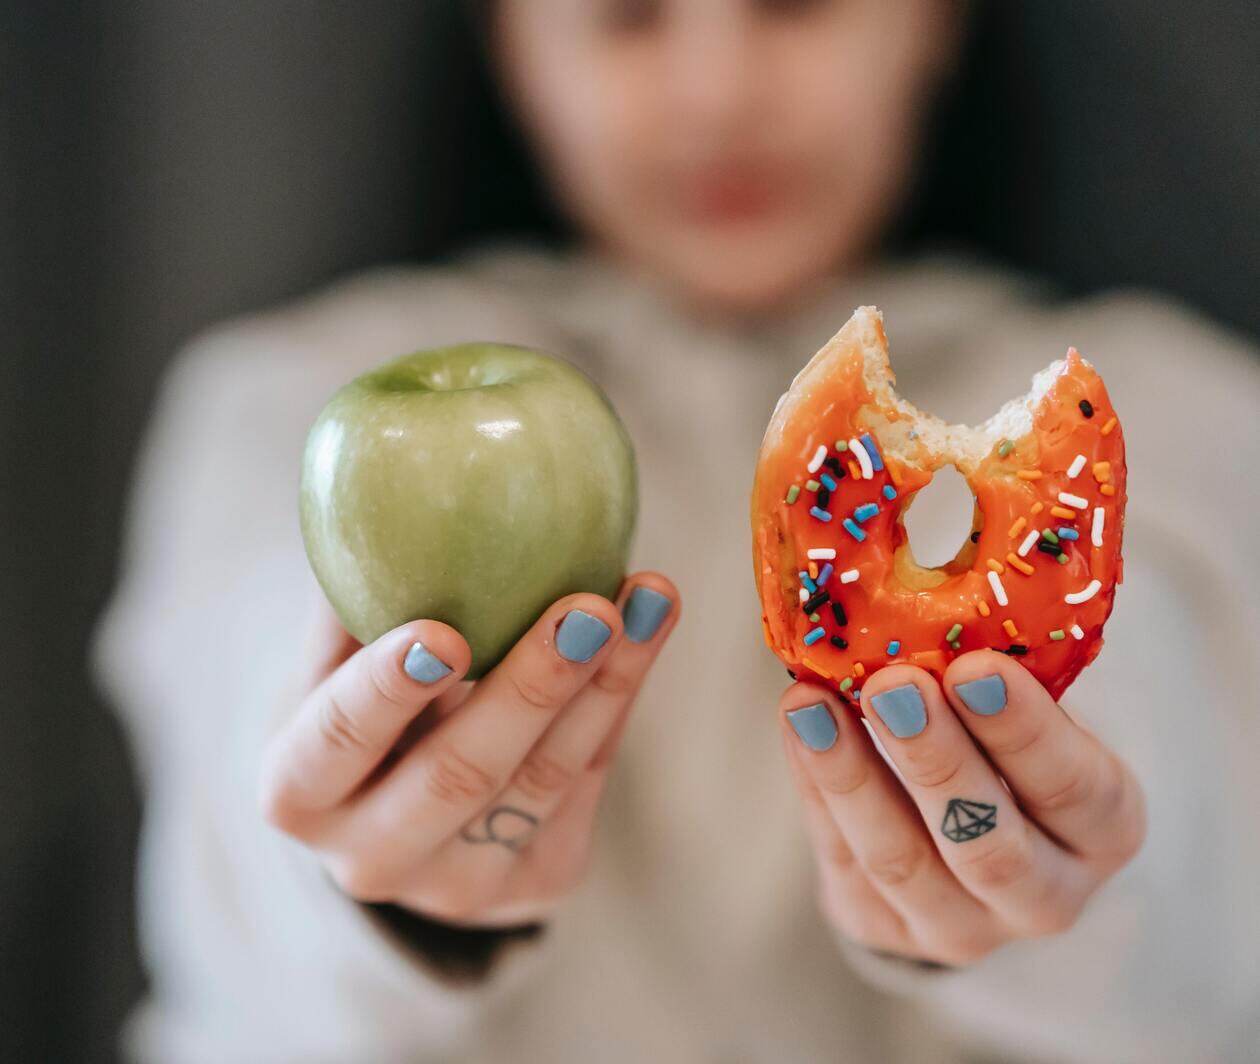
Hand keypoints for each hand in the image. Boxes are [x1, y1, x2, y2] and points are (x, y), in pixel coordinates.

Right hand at [260, 574, 677, 926]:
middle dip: (530, 688)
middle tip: (587, 607)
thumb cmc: (361, 708)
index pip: (336, 743)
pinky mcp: (537, 884)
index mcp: (299, 792)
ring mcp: (458, 887)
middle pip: (458, 774)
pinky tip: (646, 631)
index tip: (442, 632)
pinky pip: (586, 784)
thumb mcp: (332, 663)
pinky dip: (618, 700)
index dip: (385, 690)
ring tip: (647, 599)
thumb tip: (383, 481)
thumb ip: (351, 597)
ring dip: (604, 683)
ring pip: (542, 781)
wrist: (405, 818)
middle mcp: (371, 858)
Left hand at [780, 650, 1145, 965]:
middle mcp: (1045, 895)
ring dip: (851, 776)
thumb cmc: (1005, 745)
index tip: (974, 666)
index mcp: (1103, 829)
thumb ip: (996, 675)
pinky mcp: (882, 930)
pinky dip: (815, 785)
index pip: (1076, 789)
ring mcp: (961, 927)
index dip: (1025, 731)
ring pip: (901, 861)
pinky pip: (842, 858)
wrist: (966, 838)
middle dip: (936, 759)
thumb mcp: (1028, 712)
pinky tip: (799, 724)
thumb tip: (927, 588)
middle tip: (892, 684)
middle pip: (989, 844)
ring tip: (812, 702)